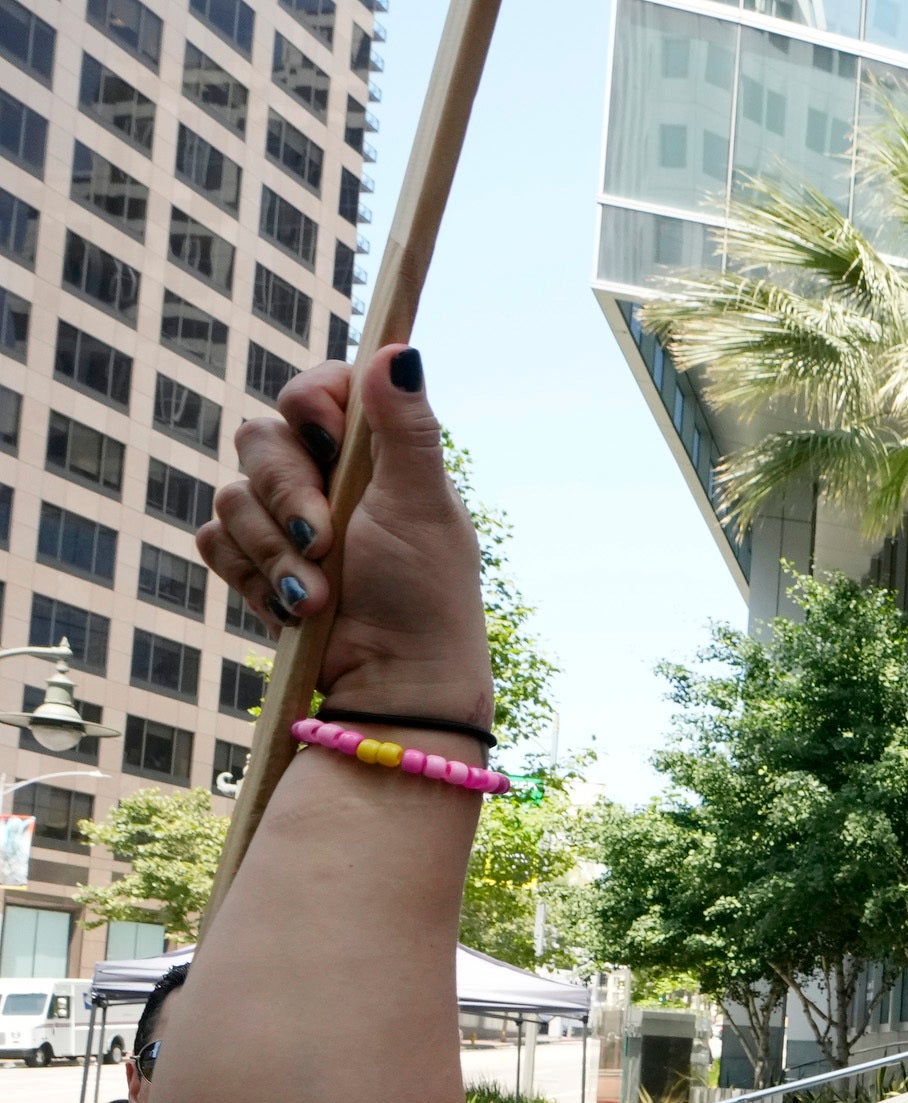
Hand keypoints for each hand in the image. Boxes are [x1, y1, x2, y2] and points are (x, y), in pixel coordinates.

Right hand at [198, 348, 494, 729]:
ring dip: (276, 552)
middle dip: (289, 494)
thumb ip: (406, 428)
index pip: (316, 387)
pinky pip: (214, 541)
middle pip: (258, 438)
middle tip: (327, 540)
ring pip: (231, 495)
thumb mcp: (421, 504)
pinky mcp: (252, 558)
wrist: (394, 678)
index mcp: (370, 451)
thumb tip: (398, 349)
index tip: (329, 438)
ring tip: (320, 595)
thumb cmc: (424, 593)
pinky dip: (254, 577)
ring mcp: (283, 516)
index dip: (310, 404)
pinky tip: (294, 607)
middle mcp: (322, 474)